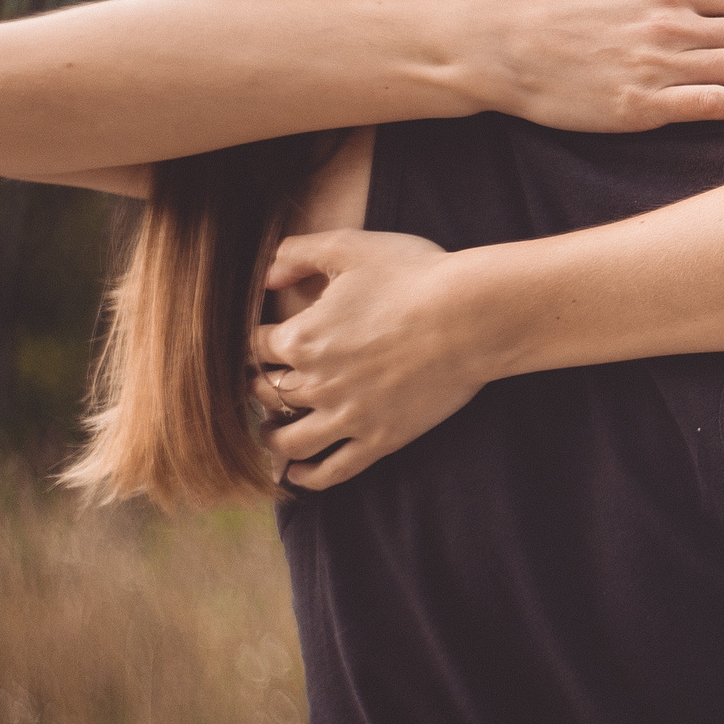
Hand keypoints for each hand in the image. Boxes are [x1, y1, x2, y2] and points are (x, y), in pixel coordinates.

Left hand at [251, 229, 495, 490]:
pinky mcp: (380, 439)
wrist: (473, 317)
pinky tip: (298, 475)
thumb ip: (299, 252)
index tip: (258, 342)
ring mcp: (347, 417)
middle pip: (265, 395)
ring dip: (273, 438)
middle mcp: (316, 384)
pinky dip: (308, 477)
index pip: (252, 348)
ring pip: (288, 442)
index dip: (251, 343)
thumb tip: (264, 273)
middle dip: (259, 388)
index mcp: (301, 338)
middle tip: (264, 385)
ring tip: (274, 432)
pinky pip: (332, 470)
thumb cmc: (416, 276)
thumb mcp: (351, 247)